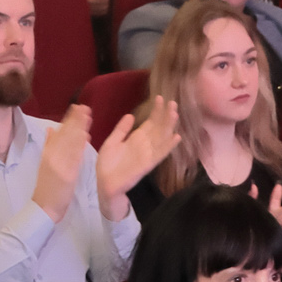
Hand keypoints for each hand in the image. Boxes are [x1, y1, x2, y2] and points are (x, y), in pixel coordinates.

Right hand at [31, 108, 88, 221]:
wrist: (44, 207)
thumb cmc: (47, 187)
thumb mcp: (46, 163)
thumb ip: (49, 146)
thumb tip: (51, 129)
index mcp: (48, 153)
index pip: (59, 133)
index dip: (68, 120)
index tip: (76, 108)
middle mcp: (52, 156)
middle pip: (64, 135)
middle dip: (75, 120)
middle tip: (84, 107)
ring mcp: (59, 165)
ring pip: (69, 143)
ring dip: (78, 128)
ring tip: (87, 116)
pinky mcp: (66, 174)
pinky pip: (73, 157)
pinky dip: (79, 146)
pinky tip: (86, 136)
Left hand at [96, 94, 179, 216]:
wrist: (105, 184)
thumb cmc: (108, 164)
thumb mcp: (112, 142)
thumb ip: (121, 130)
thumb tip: (130, 115)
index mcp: (136, 138)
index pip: (150, 122)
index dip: (155, 111)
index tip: (160, 98)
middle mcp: (144, 144)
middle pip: (158, 127)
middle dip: (165, 115)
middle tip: (172, 102)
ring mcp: (147, 154)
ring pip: (162, 138)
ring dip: (169, 126)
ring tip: (175, 113)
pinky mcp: (147, 164)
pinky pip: (160, 154)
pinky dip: (168, 146)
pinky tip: (177, 137)